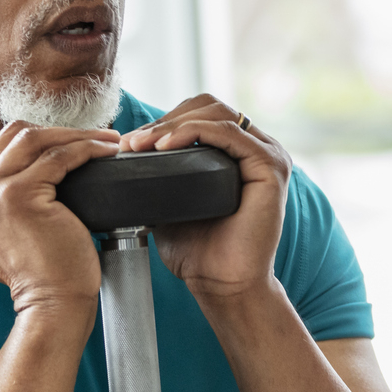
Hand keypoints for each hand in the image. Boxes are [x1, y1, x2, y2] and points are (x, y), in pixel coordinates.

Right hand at [0, 122, 120, 313]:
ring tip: (105, 140)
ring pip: (34, 138)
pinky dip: (88, 148)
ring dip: (75, 134)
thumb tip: (13, 158)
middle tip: (92, 137)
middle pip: (11, 135)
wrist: (49, 304)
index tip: (63, 141)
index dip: (31, 136)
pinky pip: (60, 156)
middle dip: (55, 131)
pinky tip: (106, 151)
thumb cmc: (34, 270)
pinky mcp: (18, 195)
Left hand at [119, 95, 291, 302]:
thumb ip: (158, 175)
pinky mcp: (271, 167)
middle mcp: (257, 147)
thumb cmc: (199, 251)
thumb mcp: (170, 203)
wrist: (222, 286)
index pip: (200, 114)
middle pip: (208, 105)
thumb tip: (120, 153)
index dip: (163, 120)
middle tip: (131, 143)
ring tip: (141, 145)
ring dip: (173, 124)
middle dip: (165, 119)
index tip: (128, 143)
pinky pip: (229, 133)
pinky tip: (166, 146)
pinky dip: (194, 132)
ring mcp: (268, 154)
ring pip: (216, 114)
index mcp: (237, 152)